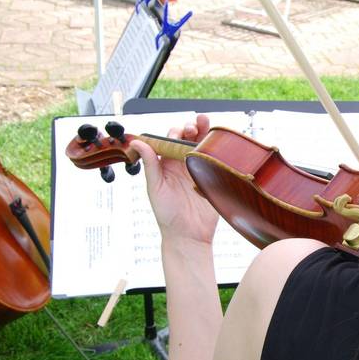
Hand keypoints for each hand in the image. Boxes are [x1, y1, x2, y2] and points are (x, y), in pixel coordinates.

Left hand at [131, 115, 218, 244]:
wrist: (188, 235)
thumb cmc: (167, 214)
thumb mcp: (155, 187)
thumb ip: (150, 164)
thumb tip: (137, 142)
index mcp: (168, 164)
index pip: (171, 140)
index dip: (175, 132)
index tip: (179, 131)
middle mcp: (184, 164)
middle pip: (189, 138)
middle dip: (192, 127)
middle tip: (195, 125)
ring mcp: (201, 170)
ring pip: (204, 145)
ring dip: (206, 132)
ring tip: (206, 123)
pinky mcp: (214, 178)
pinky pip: (218, 160)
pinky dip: (220, 149)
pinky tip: (221, 142)